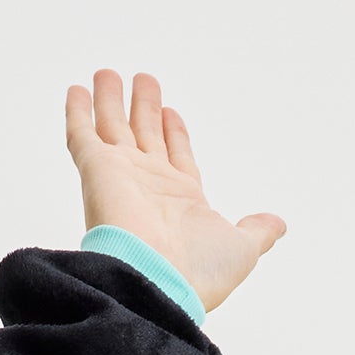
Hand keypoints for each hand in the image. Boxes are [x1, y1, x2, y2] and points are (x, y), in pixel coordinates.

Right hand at [65, 68, 284, 311]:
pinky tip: (76, 90)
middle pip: (145, 135)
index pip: (176, 156)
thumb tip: (278, 225)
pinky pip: (82, 134)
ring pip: (113, 128)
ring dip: (110, 101)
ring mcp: (121, 176)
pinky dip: (78, 112)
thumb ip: (257, 232)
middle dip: (145, 108)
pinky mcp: (96, 170)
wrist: (157, 281)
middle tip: (145, 80)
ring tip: (107, 73)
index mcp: (181, 200)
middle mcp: (149, 185)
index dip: (174, 133)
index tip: (171, 112)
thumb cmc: (198, 272)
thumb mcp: (242, 249)